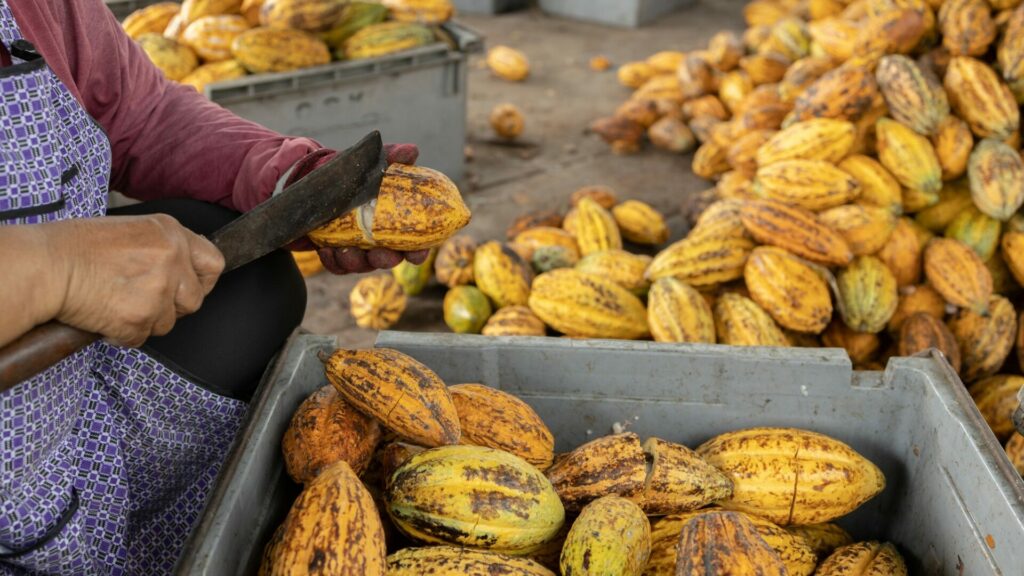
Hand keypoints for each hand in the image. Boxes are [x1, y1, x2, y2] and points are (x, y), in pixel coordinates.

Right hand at [45, 215, 224, 346]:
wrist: (45, 266)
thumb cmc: (75, 246)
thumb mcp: (132, 230)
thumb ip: (163, 247)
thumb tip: (183, 267)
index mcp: (171, 233)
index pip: (213, 264)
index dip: (202, 280)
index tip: (188, 286)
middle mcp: (171, 259)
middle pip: (195, 300)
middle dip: (172, 306)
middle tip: (142, 298)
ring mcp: (158, 291)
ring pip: (168, 323)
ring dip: (146, 320)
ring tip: (116, 301)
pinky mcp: (139, 319)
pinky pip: (141, 338)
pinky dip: (123, 334)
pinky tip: (104, 314)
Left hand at [289, 143, 425, 274]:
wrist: (319, 180)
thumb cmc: (355, 174)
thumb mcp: (373, 163)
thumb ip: (394, 157)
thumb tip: (412, 151)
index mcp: (394, 224)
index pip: (413, 245)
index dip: (418, 252)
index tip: (415, 255)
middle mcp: (379, 241)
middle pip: (388, 259)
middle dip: (385, 260)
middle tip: (378, 254)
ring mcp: (358, 249)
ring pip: (361, 264)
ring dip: (355, 262)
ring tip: (344, 251)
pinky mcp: (335, 254)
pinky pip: (336, 265)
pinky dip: (333, 261)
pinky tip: (326, 251)